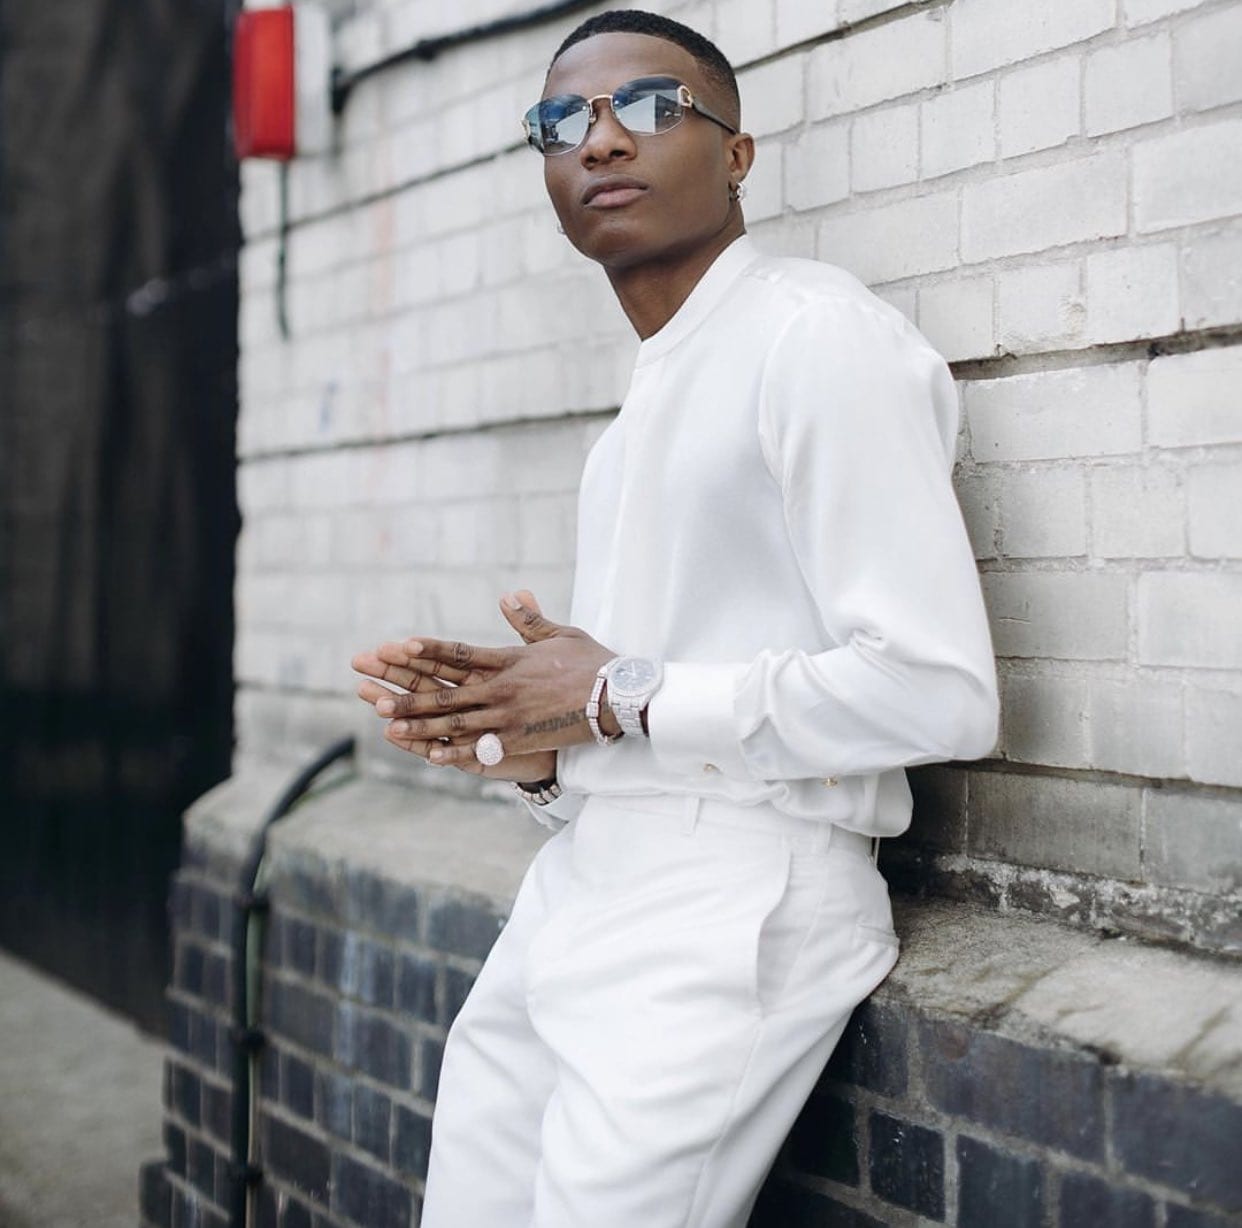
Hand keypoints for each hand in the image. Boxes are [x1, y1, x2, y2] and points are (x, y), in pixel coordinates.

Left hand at [355, 591, 617, 771]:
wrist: (619, 696)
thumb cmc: (593, 663)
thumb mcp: (561, 635)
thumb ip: (530, 620)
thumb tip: (510, 595)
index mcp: (508, 659)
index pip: (457, 653)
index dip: (425, 650)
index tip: (396, 646)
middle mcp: (501, 686)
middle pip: (445, 689)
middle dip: (406, 690)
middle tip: (371, 691)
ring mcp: (508, 715)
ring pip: (454, 719)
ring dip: (419, 722)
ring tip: (387, 723)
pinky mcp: (520, 738)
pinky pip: (480, 748)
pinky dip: (454, 752)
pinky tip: (429, 756)